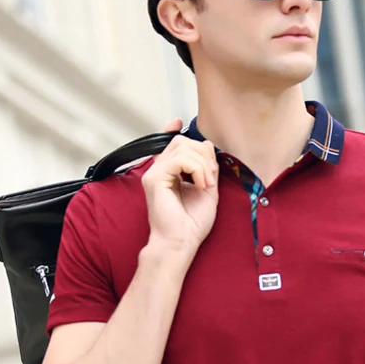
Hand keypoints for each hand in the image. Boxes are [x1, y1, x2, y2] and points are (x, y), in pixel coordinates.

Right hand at [141, 118, 218, 253]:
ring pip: (182, 147)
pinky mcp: (154, 178)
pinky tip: (200, 185)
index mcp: (168, 173)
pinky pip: (180, 160)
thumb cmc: (192, 223)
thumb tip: (206, 144)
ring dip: (202, 164)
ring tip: (206, 184)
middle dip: (203, 154)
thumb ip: (207, 166)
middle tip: (210, 177)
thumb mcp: (207, 188)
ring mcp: (154, 173)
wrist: (181, 242)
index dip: (172, 130)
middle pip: (181, 141)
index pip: (167, 143)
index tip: (178, 121)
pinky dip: (197, 169)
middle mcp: (158, 170)